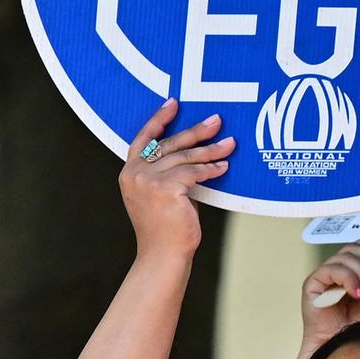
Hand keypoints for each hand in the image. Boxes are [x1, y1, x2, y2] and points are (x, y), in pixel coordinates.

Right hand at [119, 99, 234, 263]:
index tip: (173, 103)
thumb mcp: (159, 194)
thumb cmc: (165, 228)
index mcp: (129, 173)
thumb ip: (168, 172)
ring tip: (230, 144)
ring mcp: (148, 181)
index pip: (143, 139)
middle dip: (196, 131)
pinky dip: (211, 168)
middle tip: (216, 120)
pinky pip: (194, 172)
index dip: (158, 120)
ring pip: (185, 157)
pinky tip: (223, 166)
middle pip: (169, 144)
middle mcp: (135, 174)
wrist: (163, 255)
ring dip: (211, 150)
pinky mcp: (166, 188)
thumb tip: (195, 152)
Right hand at [300, 236, 359, 348]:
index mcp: (351, 272)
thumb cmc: (358, 331)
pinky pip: (331, 269)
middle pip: (354, 247)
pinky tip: (354, 293)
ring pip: (345, 257)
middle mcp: (336, 271)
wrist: (344, 350)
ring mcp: (324, 276)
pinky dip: (347, 279)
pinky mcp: (312, 284)